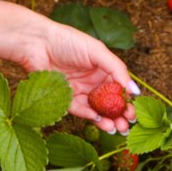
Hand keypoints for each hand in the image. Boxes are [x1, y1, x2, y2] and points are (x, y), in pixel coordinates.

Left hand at [15, 17, 138, 134]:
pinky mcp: (64, 99)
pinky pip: (79, 110)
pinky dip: (89, 116)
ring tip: (115, 129)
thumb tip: (135, 91)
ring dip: (107, 121)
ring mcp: (79, 91)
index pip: (120, 90)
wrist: (36, 42)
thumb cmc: (67, 40)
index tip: (133, 114)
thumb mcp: (97, 51)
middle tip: (126, 127)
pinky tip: (98, 120)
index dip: (127, 103)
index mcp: (103, 70)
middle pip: (110, 104)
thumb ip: (117, 69)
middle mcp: (92, 82)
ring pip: (96, 110)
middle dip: (119, 117)